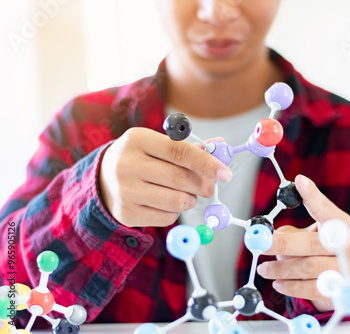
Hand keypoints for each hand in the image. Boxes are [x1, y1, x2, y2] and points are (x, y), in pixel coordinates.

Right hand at [98, 127, 231, 227]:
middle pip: (181, 179)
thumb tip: (221, 148)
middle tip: (209, 187)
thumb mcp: (159, 144)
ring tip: (185, 193)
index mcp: (138, 139)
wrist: (103, 179)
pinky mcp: (126, 213)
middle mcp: (127, 164)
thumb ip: (190, 147)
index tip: (225, 174)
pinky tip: (167, 202)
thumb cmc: (142, 158)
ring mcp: (124, 191)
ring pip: (177, 201)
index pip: (180, 152)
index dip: (207, 164)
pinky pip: (167, 217)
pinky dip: (175, 212)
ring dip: (190, 199)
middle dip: (203, 185)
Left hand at [257, 174, 349, 311]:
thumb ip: (288, 233)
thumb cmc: (314, 251)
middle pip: (313, 243)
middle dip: (283, 243)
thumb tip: (265, 235)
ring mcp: (348, 269)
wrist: (336, 281)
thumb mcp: (305, 236)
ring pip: (309, 268)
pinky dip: (291, 287)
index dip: (313, 197)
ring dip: (281, 268)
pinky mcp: (341, 290)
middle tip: (260, 244)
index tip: (299, 181)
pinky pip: (311, 289)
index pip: (326, 209)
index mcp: (341, 224)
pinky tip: (277, 283)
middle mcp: (349, 245)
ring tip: (263, 269)